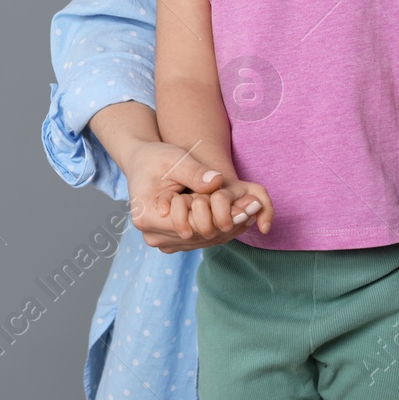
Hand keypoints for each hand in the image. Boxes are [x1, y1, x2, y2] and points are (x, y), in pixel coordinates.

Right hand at [125, 142, 258, 252]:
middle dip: (229, 220)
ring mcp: (163, 241)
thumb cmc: (156, 158)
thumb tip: (217, 181)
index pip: (191, 225)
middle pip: (199, 235)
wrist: (142, 163)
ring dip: (228, 226)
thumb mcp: (175, 159)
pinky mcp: (173, 241)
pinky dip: (221, 227)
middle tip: (256, 206)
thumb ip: (194, 172)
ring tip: (253, 209)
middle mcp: (153, 236)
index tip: (247, 206)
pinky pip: (202, 239)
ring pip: (204, 239)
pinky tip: (240, 214)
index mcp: (147, 217)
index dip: (221, 216)